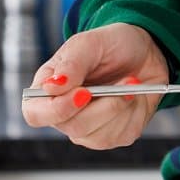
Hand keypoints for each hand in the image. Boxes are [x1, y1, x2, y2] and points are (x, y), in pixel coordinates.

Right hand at [21, 23, 171, 149]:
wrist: (144, 51)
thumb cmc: (111, 44)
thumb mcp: (90, 42)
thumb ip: (70, 63)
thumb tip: (51, 87)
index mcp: (48, 89)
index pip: (35, 114)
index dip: (56, 110)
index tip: (83, 93)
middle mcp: (65, 114)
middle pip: (74, 128)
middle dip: (104, 106)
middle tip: (125, 81)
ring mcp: (89, 129)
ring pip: (100, 136)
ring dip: (122, 106)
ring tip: (131, 82)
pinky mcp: (113, 136)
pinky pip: (123, 135)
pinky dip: (135, 112)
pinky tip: (135, 95)